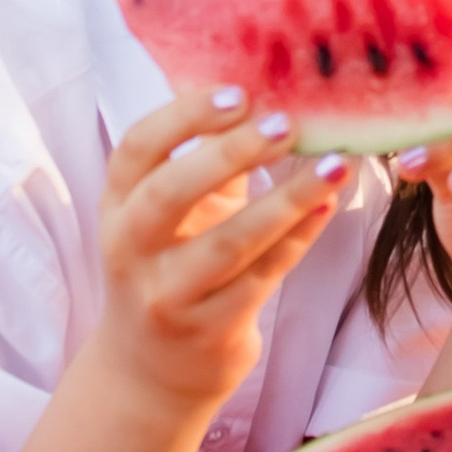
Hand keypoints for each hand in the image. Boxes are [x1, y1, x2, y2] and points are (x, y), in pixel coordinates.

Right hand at [96, 90, 348, 411]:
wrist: (152, 370)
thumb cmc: (173, 262)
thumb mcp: (171, 210)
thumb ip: (203, 156)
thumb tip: (262, 82)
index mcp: (117, 205)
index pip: (136, 150)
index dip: (184, 117)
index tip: (237, 93)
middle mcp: (130, 250)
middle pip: (169, 194)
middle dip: (228, 154)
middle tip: (285, 124)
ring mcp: (167, 295)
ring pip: (226, 244)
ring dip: (285, 201)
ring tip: (334, 165)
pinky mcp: (208, 330)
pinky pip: (261, 278)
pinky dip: (298, 239)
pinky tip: (328, 206)